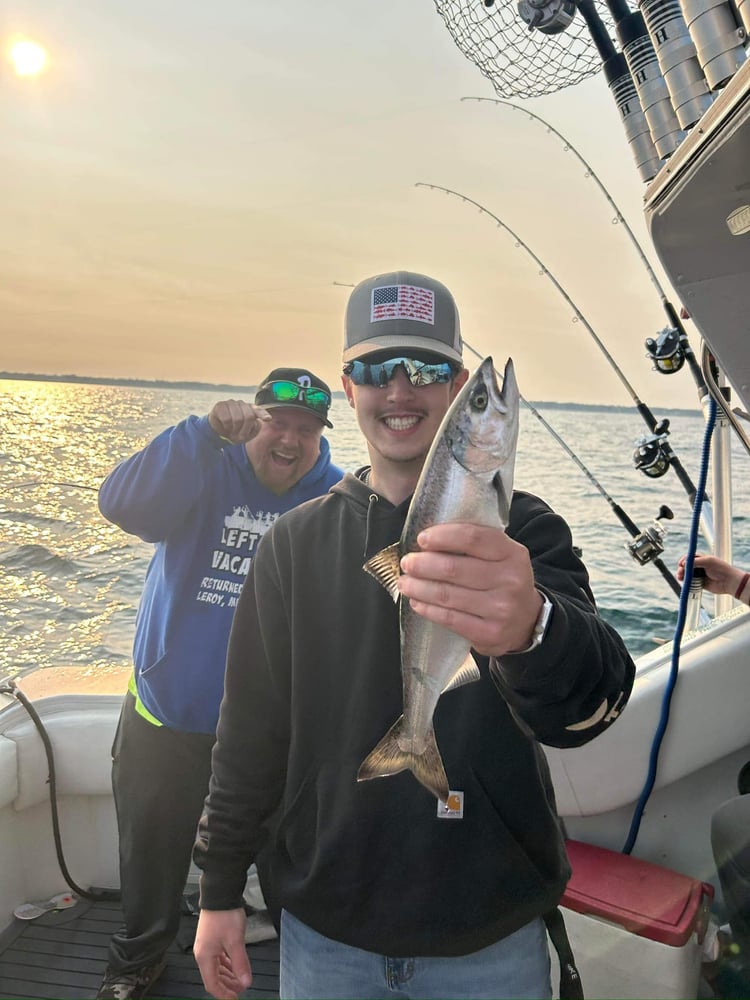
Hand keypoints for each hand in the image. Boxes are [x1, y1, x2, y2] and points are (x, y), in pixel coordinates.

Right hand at [193, 908, 251, 999]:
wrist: (220, 893)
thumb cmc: (225, 915)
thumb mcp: (235, 941)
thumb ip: (240, 963)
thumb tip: (246, 982)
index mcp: (204, 957)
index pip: (212, 984)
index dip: (224, 994)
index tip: (235, 999)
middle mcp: (203, 953)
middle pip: (214, 977)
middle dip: (228, 985)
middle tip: (242, 989)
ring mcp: (207, 946)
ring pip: (217, 967)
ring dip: (228, 975)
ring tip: (241, 979)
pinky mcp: (212, 938)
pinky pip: (218, 958)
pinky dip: (227, 964)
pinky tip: (235, 966)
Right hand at [208, 400, 270, 443]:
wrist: (218, 432)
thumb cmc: (236, 432)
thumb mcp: (247, 434)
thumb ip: (255, 428)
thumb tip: (257, 422)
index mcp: (251, 409)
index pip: (258, 410)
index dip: (263, 414)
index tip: (268, 419)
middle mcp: (242, 404)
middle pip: (249, 417)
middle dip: (245, 430)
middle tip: (239, 437)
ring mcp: (231, 403)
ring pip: (238, 419)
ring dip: (235, 430)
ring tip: (232, 431)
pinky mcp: (221, 405)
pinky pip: (227, 419)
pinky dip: (227, 427)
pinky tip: (225, 427)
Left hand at [397, 522, 541, 656]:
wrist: (527, 621)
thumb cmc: (503, 581)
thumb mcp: (501, 556)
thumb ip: (475, 543)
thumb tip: (428, 538)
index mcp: (512, 553)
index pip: (473, 538)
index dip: (443, 536)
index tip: (422, 539)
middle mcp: (510, 580)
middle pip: (454, 568)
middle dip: (423, 564)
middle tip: (407, 563)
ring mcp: (501, 609)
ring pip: (447, 595)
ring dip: (419, 587)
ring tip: (405, 582)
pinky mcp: (489, 633)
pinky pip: (449, 618)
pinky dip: (428, 609)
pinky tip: (417, 602)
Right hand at [677, 553, 746, 597]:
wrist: (729, 582)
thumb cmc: (721, 569)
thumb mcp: (708, 562)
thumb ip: (695, 562)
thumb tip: (684, 564)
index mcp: (702, 559)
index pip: (690, 558)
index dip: (684, 560)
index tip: (681, 563)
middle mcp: (700, 566)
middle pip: (686, 566)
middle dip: (681, 568)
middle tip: (680, 571)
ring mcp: (700, 575)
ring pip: (687, 574)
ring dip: (681, 575)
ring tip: (680, 577)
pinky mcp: (700, 583)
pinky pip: (690, 582)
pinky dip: (686, 582)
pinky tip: (683, 582)